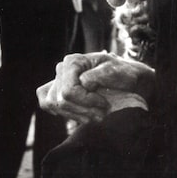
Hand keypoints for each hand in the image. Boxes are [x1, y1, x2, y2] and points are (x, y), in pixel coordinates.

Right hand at [37, 52, 154, 124]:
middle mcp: (62, 70)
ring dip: (77, 115)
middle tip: (103, 111)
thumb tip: (83, 82)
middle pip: (61, 100)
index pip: (68, 91)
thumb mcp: (116, 72)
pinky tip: (81, 114)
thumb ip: (100, 75)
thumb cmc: (122, 74)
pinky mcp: (58, 92)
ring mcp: (58, 81)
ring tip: (96, 115)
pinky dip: (66, 113)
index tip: (105, 104)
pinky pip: (50, 106)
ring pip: (54, 105)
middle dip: (83, 110)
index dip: (86, 102)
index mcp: (73, 62)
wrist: (126, 80)